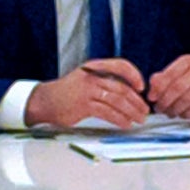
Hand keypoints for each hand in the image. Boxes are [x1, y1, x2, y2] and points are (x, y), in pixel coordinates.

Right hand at [33, 57, 149, 129]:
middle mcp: (92, 77)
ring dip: (131, 111)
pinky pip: (107, 112)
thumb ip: (104, 81)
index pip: (121, 66)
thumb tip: (129, 92)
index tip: (141, 88)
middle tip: (145, 110)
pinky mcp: (83, 105)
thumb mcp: (86, 79)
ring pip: (117, 100)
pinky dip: (119, 119)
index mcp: (95, 67)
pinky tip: (125, 123)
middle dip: (136, 101)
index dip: (134, 76)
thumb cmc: (68, 92)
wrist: (45, 100)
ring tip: (138, 119)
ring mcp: (87, 91)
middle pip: (122, 87)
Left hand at [145, 54, 189, 121]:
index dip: (158, 88)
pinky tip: (183, 114)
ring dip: (176, 109)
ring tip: (170, 113)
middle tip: (160, 109)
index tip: (152, 98)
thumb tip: (151, 92)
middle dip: (166, 101)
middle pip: (178, 87)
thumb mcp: (177, 76)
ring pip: (188, 99)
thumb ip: (161, 80)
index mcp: (188, 62)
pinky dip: (188, 114)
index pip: (170, 74)